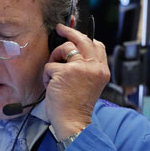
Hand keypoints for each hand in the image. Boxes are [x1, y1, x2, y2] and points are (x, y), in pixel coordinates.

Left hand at [43, 23, 109, 139]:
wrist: (73, 121)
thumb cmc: (77, 107)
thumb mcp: (89, 85)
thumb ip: (86, 69)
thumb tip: (73, 52)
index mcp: (102, 70)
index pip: (97, 45)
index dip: (85, 38)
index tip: (76, 35)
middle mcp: (94, 66)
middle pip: (82, 39)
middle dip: (69, 31)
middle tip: (60, 28)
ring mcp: (80, 67)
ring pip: (64, 48)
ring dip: (55, 59)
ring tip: (54, 76)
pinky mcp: (64, 71)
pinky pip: (50, 65)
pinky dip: (46, 76)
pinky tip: (51, 86)